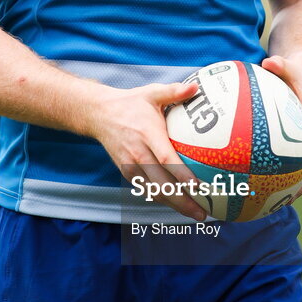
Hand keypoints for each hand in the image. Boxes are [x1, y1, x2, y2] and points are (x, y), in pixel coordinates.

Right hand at [83, 80, 206, 220]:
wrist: (99, 114)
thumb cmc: (130, 103)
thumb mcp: (152, 93)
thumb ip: (174, 91)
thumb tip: (197, 88)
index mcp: (148, 134)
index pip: (166, 159)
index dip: (182, 175)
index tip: (198, 187)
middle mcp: (139, 154)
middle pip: (162, 184)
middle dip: (182, 201)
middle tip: (202, 212)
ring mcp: (131, 165)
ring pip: (154, 191)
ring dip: (174, 205)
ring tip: (194, 213)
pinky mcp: (126, 172)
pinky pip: (146, 190)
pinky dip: (161, 199)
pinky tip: (176, 204)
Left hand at [261, 52, 301, 192]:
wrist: (301, 75)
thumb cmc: (292, 71)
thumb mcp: (288, 65)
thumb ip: (281, 65)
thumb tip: (270, 62)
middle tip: (296, 195)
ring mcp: (300, 139)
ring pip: (299, 165)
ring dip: (291, 184)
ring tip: (277, 203)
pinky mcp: (289, 143)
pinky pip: (283, 160)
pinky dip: (274, 174)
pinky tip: (257, 187)